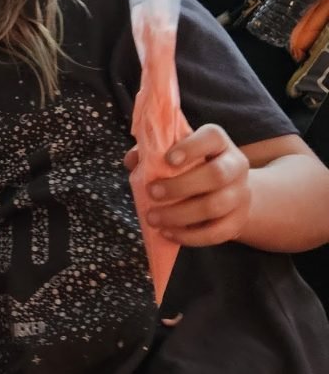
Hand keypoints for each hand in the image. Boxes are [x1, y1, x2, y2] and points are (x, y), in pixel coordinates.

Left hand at [142, 124, 250, 246]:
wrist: (226, 193)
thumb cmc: (190, 169)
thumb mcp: (173, 155)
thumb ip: (151, 153)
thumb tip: (133, 160)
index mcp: (218, 144)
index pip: (212, 137)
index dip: (191, 148)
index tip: (168, 159)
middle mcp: (235, 166)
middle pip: (216, 175)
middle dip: (180, 186)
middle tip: (152, 193)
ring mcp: (240, 194)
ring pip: (215, 206)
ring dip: (179, 215)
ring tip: (153, 218)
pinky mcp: (238, 221)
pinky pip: (218, 233)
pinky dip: (190, 236)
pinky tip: (167, 233)